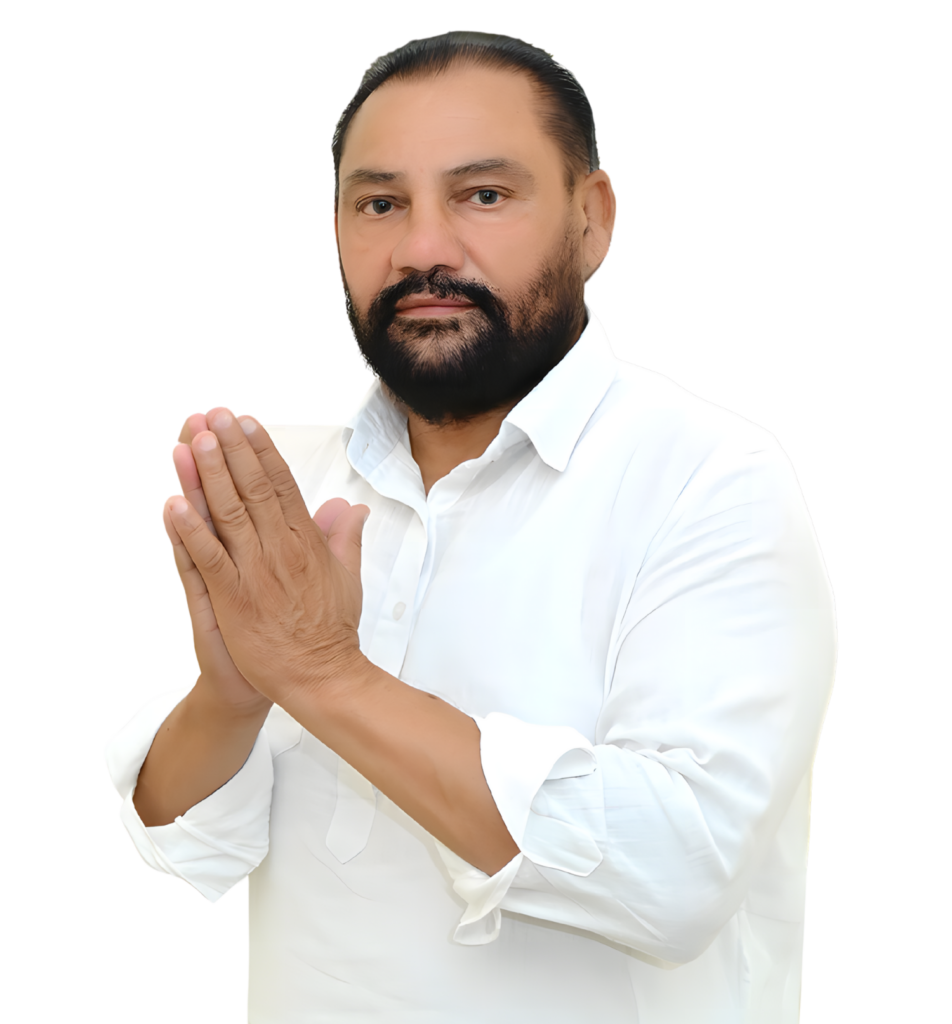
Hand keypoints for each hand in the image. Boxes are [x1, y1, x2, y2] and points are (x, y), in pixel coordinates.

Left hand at [163, 408, 370, 707]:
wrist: (322, 677)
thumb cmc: (332, 630)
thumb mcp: (347, 577)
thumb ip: (344, 538)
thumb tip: (351, 509)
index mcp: (306, 541)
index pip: (282, 485)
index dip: (262, 451)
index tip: (246, 423)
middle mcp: (280, 550)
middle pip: (253, 489)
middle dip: (232, 450)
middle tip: (214, 416)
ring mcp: (255, 573)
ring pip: (229, 514)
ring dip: (209, 476)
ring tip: (193, 442)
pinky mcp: (234, 599)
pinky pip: (208, 559)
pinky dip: (190, 531)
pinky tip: (174, 503)